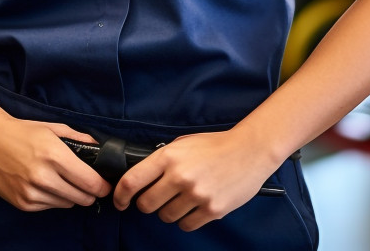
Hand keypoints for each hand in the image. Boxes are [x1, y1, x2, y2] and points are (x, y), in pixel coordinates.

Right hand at [0, 114, 111, 211]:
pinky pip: (50, 206)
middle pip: (82, 198)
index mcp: (54, 155)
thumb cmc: (24, 132)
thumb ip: (79, 138)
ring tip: (65, 180)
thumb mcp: (53, 128)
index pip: (90, 182)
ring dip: (72, 195)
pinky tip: (47, 184)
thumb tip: (100, 148)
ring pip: (67, 204)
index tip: (106, 185)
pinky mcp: (23, 203)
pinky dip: (54, 198)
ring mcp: (32, 193)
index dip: (102, 186)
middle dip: (90, 192)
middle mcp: (43, 177)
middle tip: (88, 183)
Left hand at [112, 129, 276, 230]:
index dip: (120, 195)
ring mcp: (196, 194)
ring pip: (166, 217)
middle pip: (146, 204)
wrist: (249, 150)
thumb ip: (163, 159)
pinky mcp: (211, 210)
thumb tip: (142, 177)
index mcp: (169, 156)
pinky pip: (186, 225)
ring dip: (169, 211)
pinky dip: (186, 219)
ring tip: (182, 198)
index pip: (132, 181)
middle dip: (147, 203)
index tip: (120, 201)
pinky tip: (194, 206)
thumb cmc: (215, 145)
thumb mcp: (183, 143)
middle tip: (156, 198)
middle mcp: (180, 176)